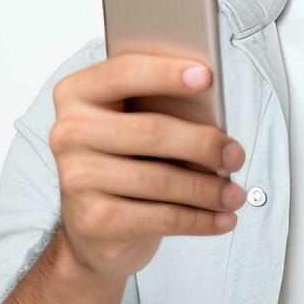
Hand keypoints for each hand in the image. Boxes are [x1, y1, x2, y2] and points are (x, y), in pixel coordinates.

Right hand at [46, 52, 247, 283]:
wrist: (93, 230)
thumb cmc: (123, 163)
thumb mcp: (134, 127)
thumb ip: (160, 109)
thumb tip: (214, 117)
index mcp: (77, 95)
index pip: (123, 73)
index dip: (166, 73)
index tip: (206, 75)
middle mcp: (68, 132)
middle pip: (151, 130)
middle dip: (203, 143)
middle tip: (235, 154)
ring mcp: (76, 178)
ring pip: (160, 179)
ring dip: (208, 189)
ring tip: (234, 193)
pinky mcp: (94, 220)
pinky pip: (161, 217)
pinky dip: (200, 220)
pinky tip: (223, 218)